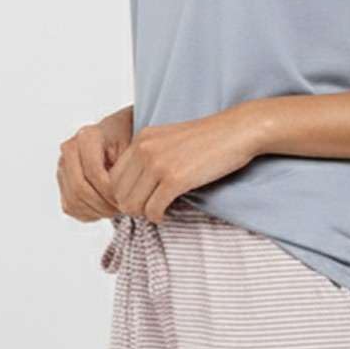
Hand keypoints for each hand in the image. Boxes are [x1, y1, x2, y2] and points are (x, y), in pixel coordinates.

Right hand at [57, 105, 132, 220]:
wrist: (113, 135)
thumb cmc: (124, 141)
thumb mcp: (133, 147)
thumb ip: (127, 167)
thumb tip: (122, 194)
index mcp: (87, 137)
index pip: (93, 173)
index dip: (110, 191)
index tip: (125, 199)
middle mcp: (70, 150)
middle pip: (79, 189)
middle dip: (102, 204)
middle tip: (120, 209)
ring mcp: (63, 166)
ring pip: (73, 201)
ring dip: (96, 211)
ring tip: (114, 210)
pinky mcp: (62, 181)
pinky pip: (70, 206)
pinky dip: (88, 213)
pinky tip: (104, 209)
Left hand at [109, 105, 267, 222]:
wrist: (236, 131)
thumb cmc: (208, 139)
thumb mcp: (169, 139)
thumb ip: (149, 155)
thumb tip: (135, 186)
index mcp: (141, 139)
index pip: (113, 176)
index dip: (123, 194)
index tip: (139, 200)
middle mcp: (145, 149)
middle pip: (119, 193)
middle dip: (131, 207)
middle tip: (148, 209)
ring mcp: (158, 164)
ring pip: (133, 204)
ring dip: (144, 214)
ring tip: (157, 212)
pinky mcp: (175, 179)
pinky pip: (153, 209)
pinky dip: (157, 217)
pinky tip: (166, 215)